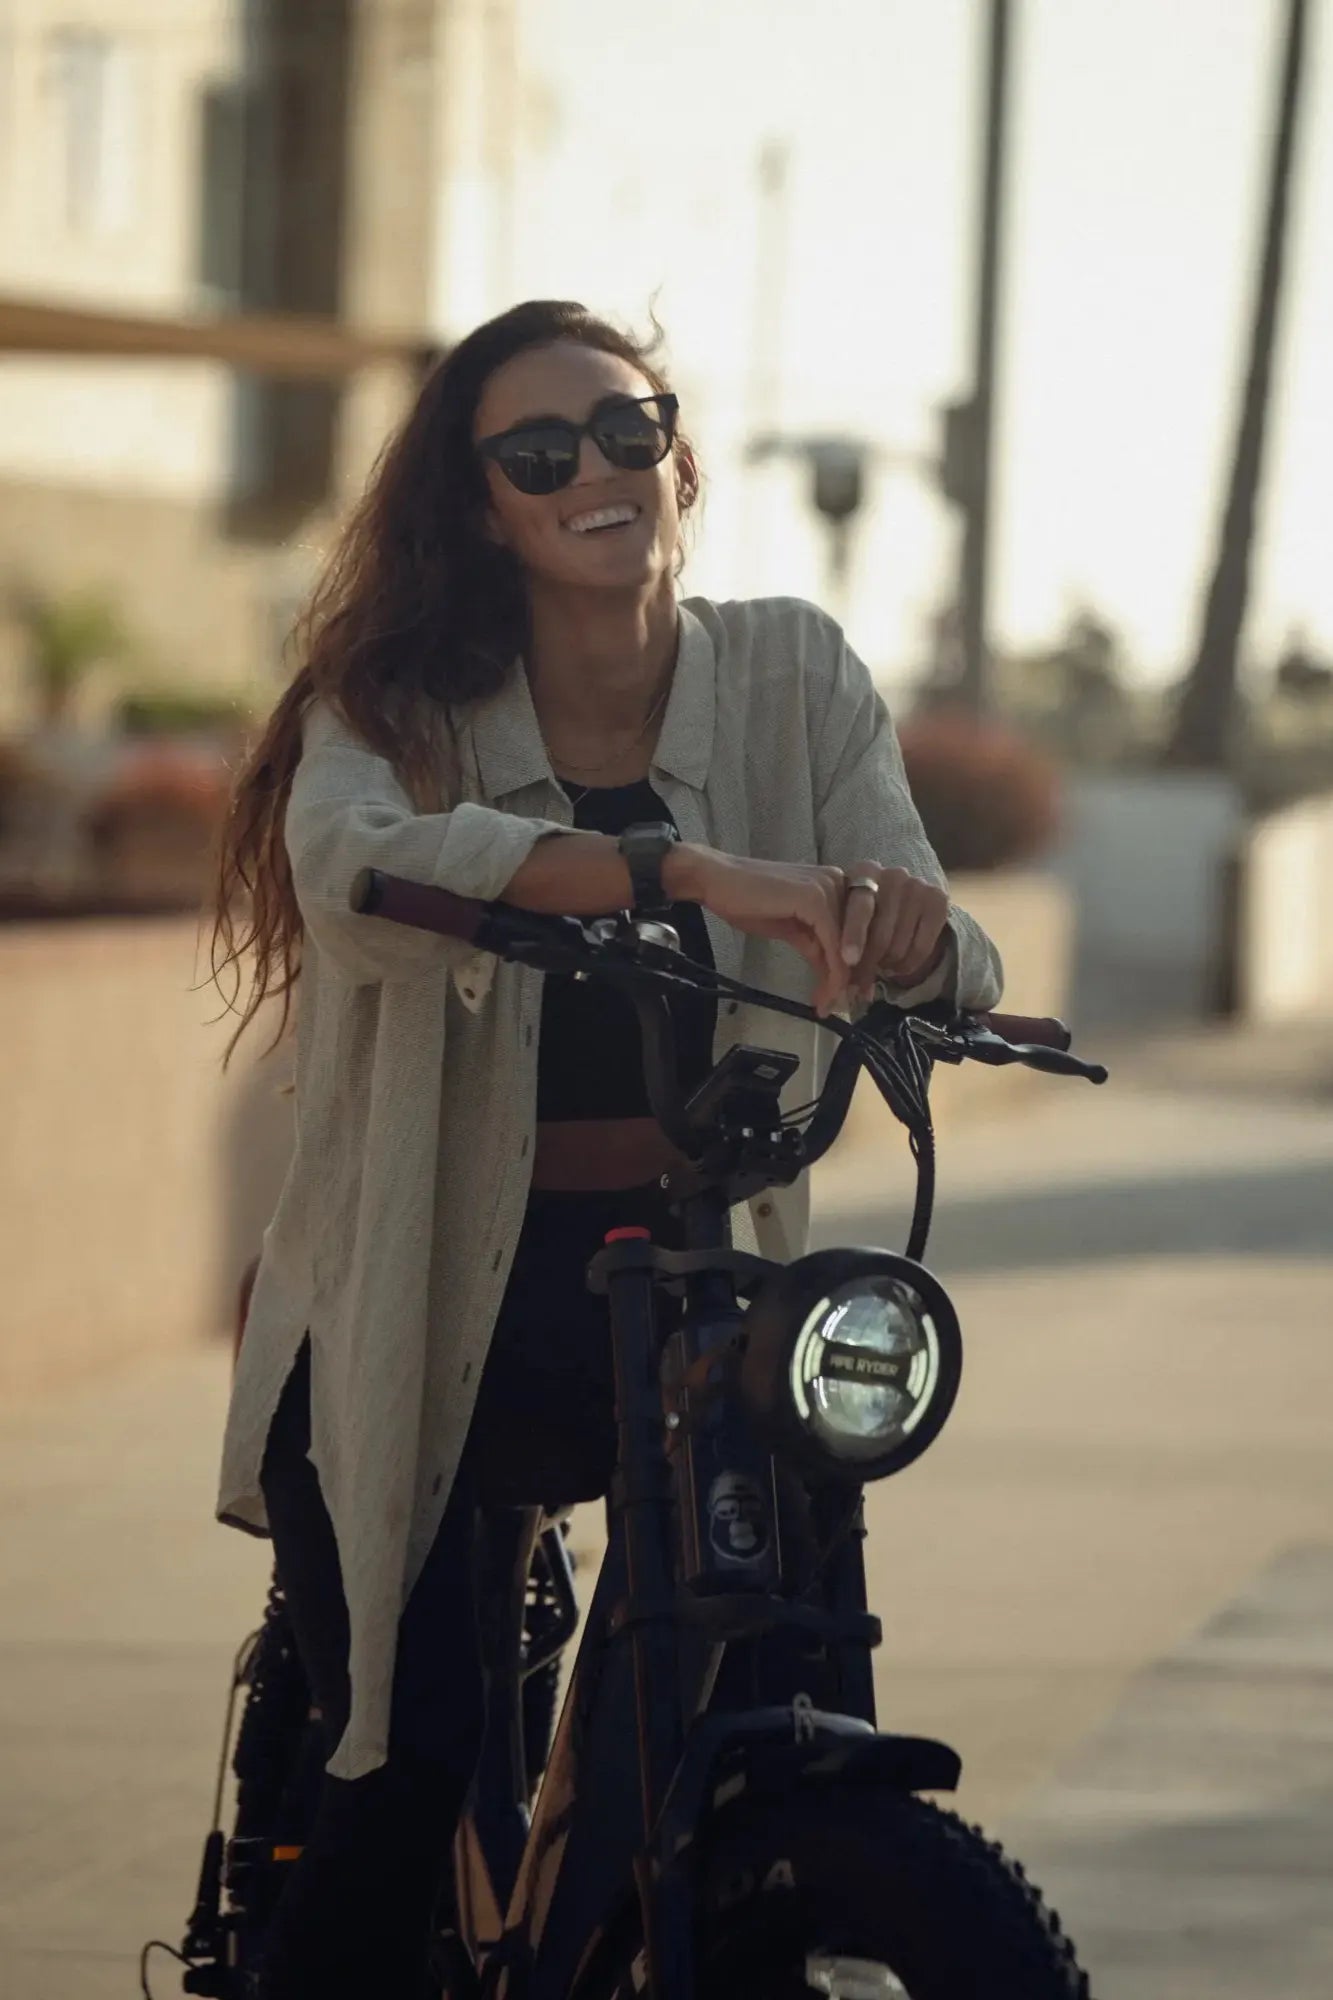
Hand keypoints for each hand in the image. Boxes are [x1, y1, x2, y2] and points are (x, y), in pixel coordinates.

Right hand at [674, 847, 853, 1014]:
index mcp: (836, 885)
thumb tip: (834, 972)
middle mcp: (840, 882)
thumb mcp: (791, 929)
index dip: (857, 966)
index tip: (848, 996)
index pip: (859, 931)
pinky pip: (832, 944)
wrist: (716, 882)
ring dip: (841, 982)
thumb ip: (815, 944)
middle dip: (853, 977)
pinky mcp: (815, 899)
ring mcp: (829, 888)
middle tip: (842, 1006)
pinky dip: (832, 973)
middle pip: (861, 938)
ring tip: (829, 1006)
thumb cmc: (748, 902)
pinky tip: (824, 993)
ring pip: (849, 945)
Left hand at [839, 863, 949, 999]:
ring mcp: (918, 885)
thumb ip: (839, 941)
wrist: (903, 901)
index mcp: (863, 871)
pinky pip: (921, 947)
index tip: (848, 961)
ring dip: (887, 966)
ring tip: (881, 966)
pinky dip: (908, 965)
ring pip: (899, 946)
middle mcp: (893, 874)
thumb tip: (842, 987)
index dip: (854, 936)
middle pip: (881, 934)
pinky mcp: (938, 899)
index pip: (860, 908)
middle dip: (869, 965)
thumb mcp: (846, 917)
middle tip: (861, 982)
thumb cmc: (865, 913)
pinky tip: (899, 966)